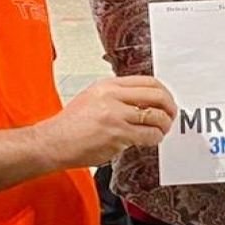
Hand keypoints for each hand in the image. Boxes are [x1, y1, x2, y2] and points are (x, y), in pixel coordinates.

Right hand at [35, 75, 175, 167]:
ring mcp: (116, 116)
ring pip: (155, 117)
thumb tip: (142, 101)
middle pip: (157, 95)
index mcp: (108, 85)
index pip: (148, 81)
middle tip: (171, 115)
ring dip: (164, 125)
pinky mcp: (117, 135)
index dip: (163, 91)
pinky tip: (151, 140)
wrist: (53, 142)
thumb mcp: (92, 98)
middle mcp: (113, 97)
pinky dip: (154, 138)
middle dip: (170, 107)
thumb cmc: (70, 125)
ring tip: (162, 130)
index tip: (166, 100)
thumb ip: (116, 96)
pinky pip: (147, 135)